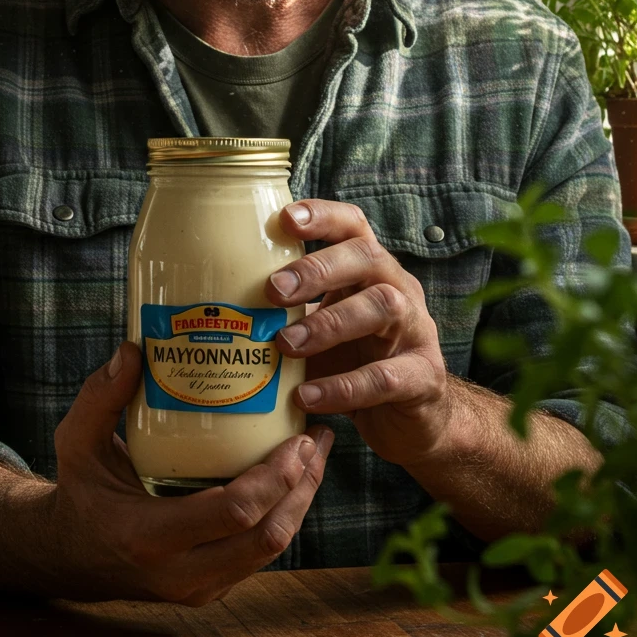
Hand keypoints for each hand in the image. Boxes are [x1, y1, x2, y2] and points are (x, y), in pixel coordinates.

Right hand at [49, 342, 333, 604]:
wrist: (72, 555)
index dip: (275, 478)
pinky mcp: (213, 586)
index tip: (296, 438)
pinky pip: (259, 554)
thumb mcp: (77, 441)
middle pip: (266, 537)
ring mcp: (201, 587)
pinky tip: (292, 476)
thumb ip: (99, 397)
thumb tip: (132, 351)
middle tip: (314, 438)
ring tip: (314, 452)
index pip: (232, 514)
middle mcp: (180, 573)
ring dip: (301, 501)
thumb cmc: (81, 490)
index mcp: (148, 536)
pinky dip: (283, 515)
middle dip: (302, 486)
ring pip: (271, 550)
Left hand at [266, 200, 449, 467]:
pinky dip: (344, 387)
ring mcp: (416, 333)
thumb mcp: (323, 328)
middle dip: (319, 268)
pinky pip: (387, 377)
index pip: (354, 226)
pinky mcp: (423, 379)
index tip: (284, 218)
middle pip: (368, 258)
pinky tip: (308, 397)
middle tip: (273, 289)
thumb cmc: (355, 363)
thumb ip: (289, 311)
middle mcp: (398, 290)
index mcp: (370, 272)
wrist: (412, 421)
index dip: (323, 215)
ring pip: (383, 308)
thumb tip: (213, 300)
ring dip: (330, 323)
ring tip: (286, 344)